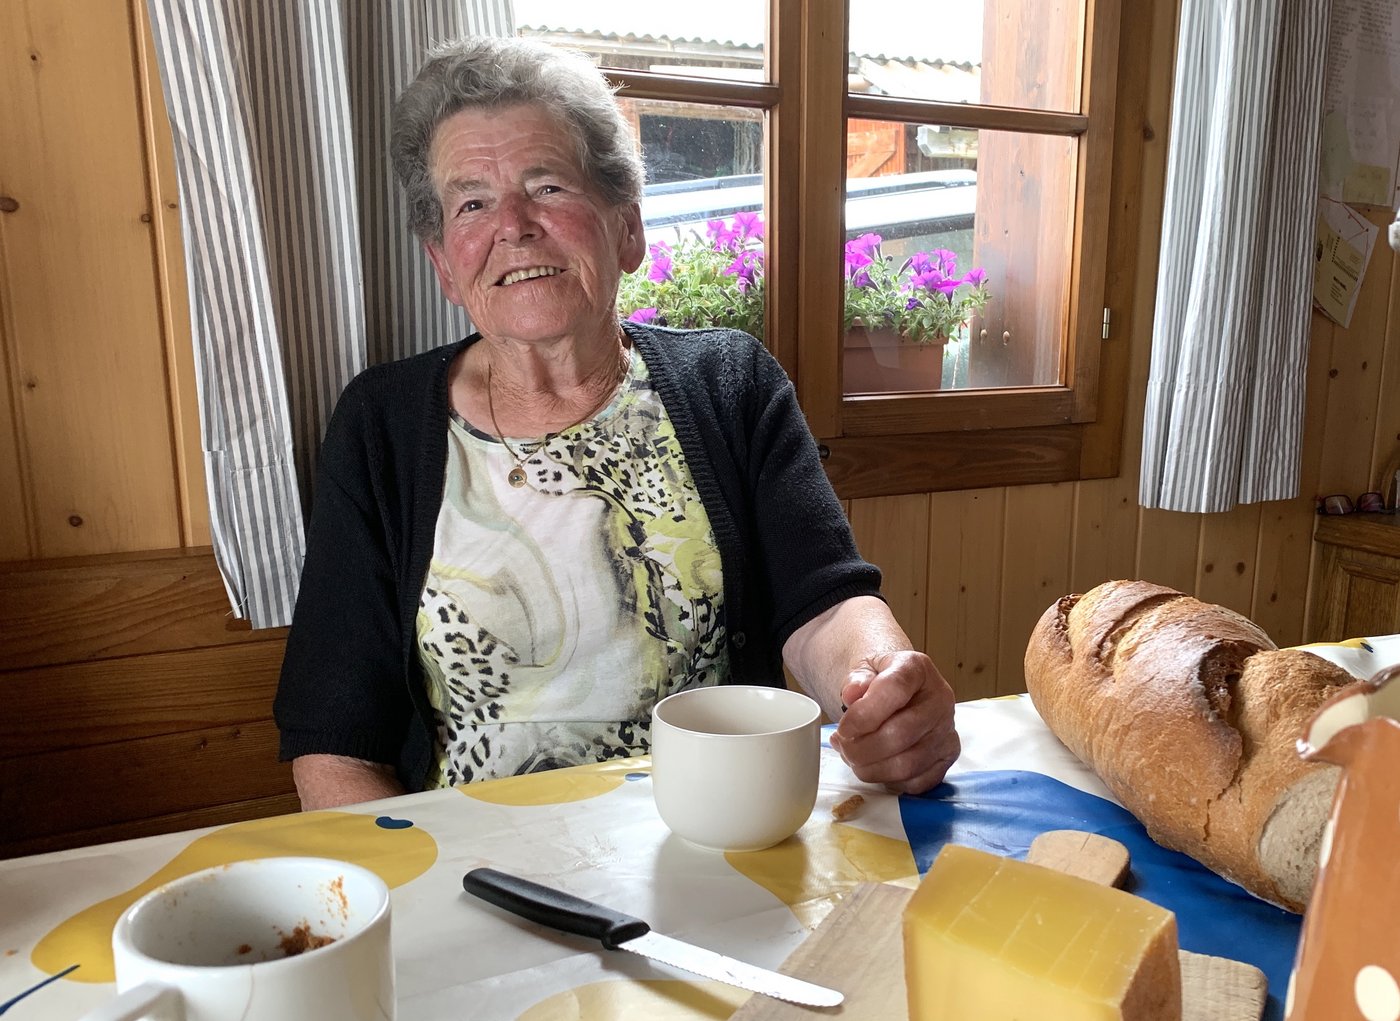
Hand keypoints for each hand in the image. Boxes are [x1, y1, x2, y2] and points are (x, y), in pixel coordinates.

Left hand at [828, 650, 958, 793]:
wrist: (901, 688)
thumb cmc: (878, 678)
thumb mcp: (862, 667)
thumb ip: (855, 680)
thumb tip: (851, 694)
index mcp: (918, 669)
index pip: (895, 690)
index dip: (864, 714)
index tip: (843, 729)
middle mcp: (940, 699)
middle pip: (901, 734)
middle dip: (862, 749)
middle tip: (842, 746)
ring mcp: (947, 730)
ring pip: (907, 764)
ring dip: (871, 769)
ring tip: (852, 756)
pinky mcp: (947, 756)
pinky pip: (917, 781)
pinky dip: (889, 780)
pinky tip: (873, 766)